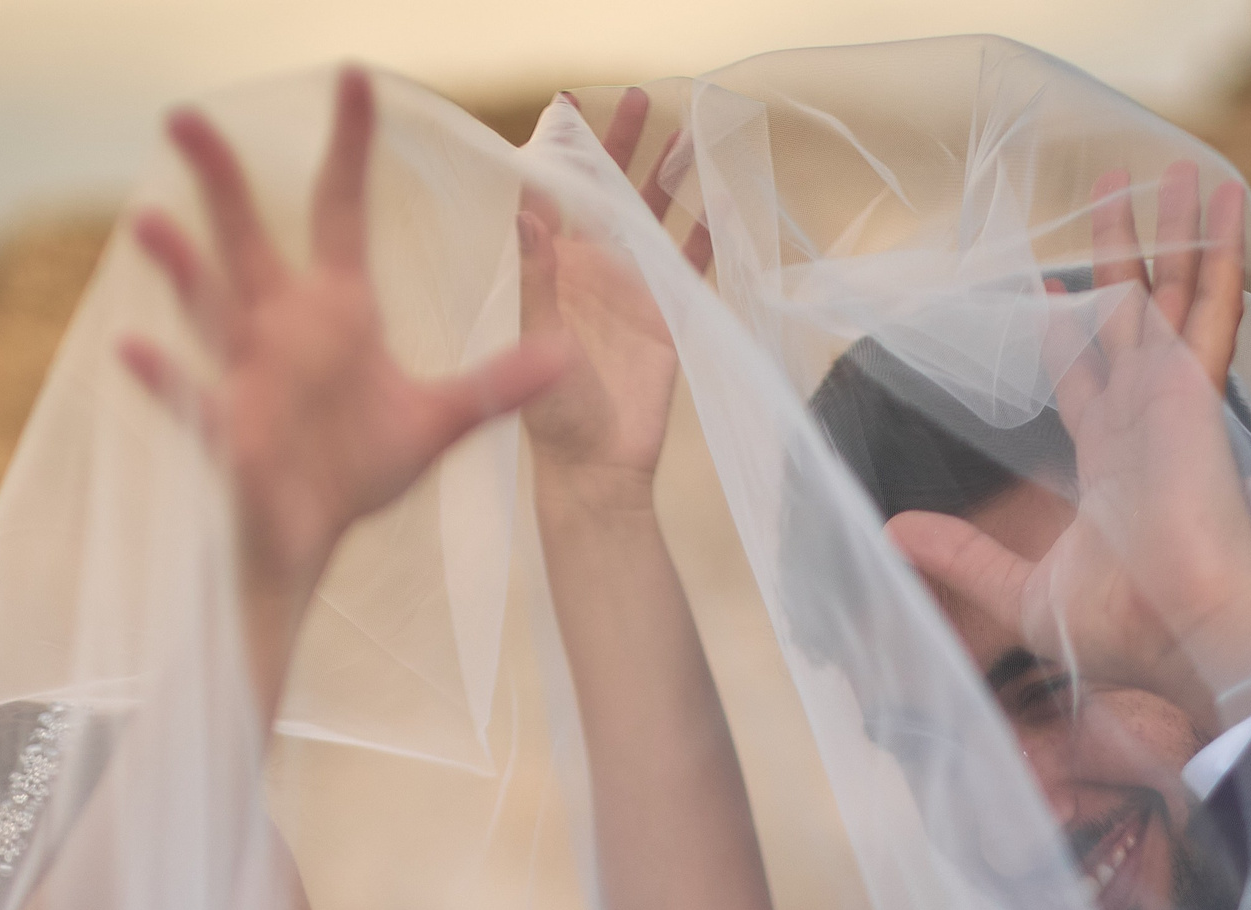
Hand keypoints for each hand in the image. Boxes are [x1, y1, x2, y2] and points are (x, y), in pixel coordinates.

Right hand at [121, 69, 569, 628]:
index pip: (342, 210)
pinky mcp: (225, 426)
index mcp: (337, 310)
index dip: (349, 147)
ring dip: (181, 268)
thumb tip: (567, 355)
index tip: (352, 78)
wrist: (314, 537)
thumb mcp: (438, 421)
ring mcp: (246, 372)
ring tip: (150, 224)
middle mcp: (282, 327)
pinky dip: (163, 377)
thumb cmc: (359, 471)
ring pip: (207, 306)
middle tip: (188, 117)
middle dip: (222, 181)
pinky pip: (188, 396)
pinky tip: (133, 350)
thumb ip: (495, 385)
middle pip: (248, 239)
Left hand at [519, 89, 709, 505]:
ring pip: (653, 219)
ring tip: (688, 133)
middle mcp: (592, 271)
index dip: (557, 152)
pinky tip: (722, 200)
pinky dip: (707, 233)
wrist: (598, 468)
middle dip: (620, 147)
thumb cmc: (553, 415)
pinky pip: (691, 263)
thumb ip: (537, 279)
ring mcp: (632, 290)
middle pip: (607, 193)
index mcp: (553, 272)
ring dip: (668, 178)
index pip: (552, 197)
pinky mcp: (668, 315)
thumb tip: (527, 213)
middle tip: (636, 99)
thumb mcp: (536, 341)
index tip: (565, 108)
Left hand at [889, 162, 1250, 733]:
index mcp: (1114, 464)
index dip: (1067, 330)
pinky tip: (1223, 201)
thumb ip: (963, 554)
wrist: (1189, 640)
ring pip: (1172, 295)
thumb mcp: (1020, 590)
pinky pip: (1211, 310)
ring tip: (1170, 167)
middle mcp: (1148, 422)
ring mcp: (1176, 402)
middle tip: (1112, 191)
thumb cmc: (1125, 631)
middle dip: (1122, 254)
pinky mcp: (1198, 393)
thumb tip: (891, 533)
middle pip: (1130, 315)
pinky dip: (1218, 255)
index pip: (1086, 378)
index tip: (1049, 290)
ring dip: (1172, 232)